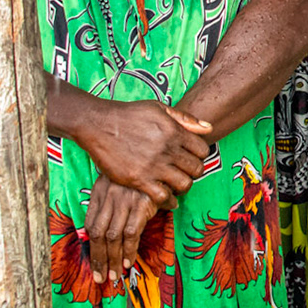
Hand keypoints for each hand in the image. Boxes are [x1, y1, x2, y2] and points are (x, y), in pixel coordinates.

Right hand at [76, 100, 210, 204]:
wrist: (98, 124)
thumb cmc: (129, 115)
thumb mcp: (159, 108)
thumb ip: (185, 119)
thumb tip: (209, 128)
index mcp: (174, 131)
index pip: (203, 150)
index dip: (199, 156)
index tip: (191, 158)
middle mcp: (167, 149)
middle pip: (196, 169)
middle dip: (193, 172)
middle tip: (184, 173)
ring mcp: (153, 165)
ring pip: (183, 184)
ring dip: (182, 187)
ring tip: (175, 185)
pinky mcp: (137, 179)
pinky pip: (162, 196)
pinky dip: (167, 199)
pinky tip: (164, 196)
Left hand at [84, 178, 162, 288]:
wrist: (159, 151)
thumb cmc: (141, 169)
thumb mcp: (119, 181)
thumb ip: (111, 202)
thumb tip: (106, 227)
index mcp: (100, 191)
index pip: (89, 224)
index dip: (91, 246)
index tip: (94, 262)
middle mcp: (109, 197)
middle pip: (97, 234)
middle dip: (98, 259)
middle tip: (100, 277)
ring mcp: (124, 201)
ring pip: (112, 237)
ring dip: (112, 259)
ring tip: (114, 275)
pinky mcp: (141, 204)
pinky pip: (130, 233)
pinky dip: (128, 250)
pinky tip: (129, 262)